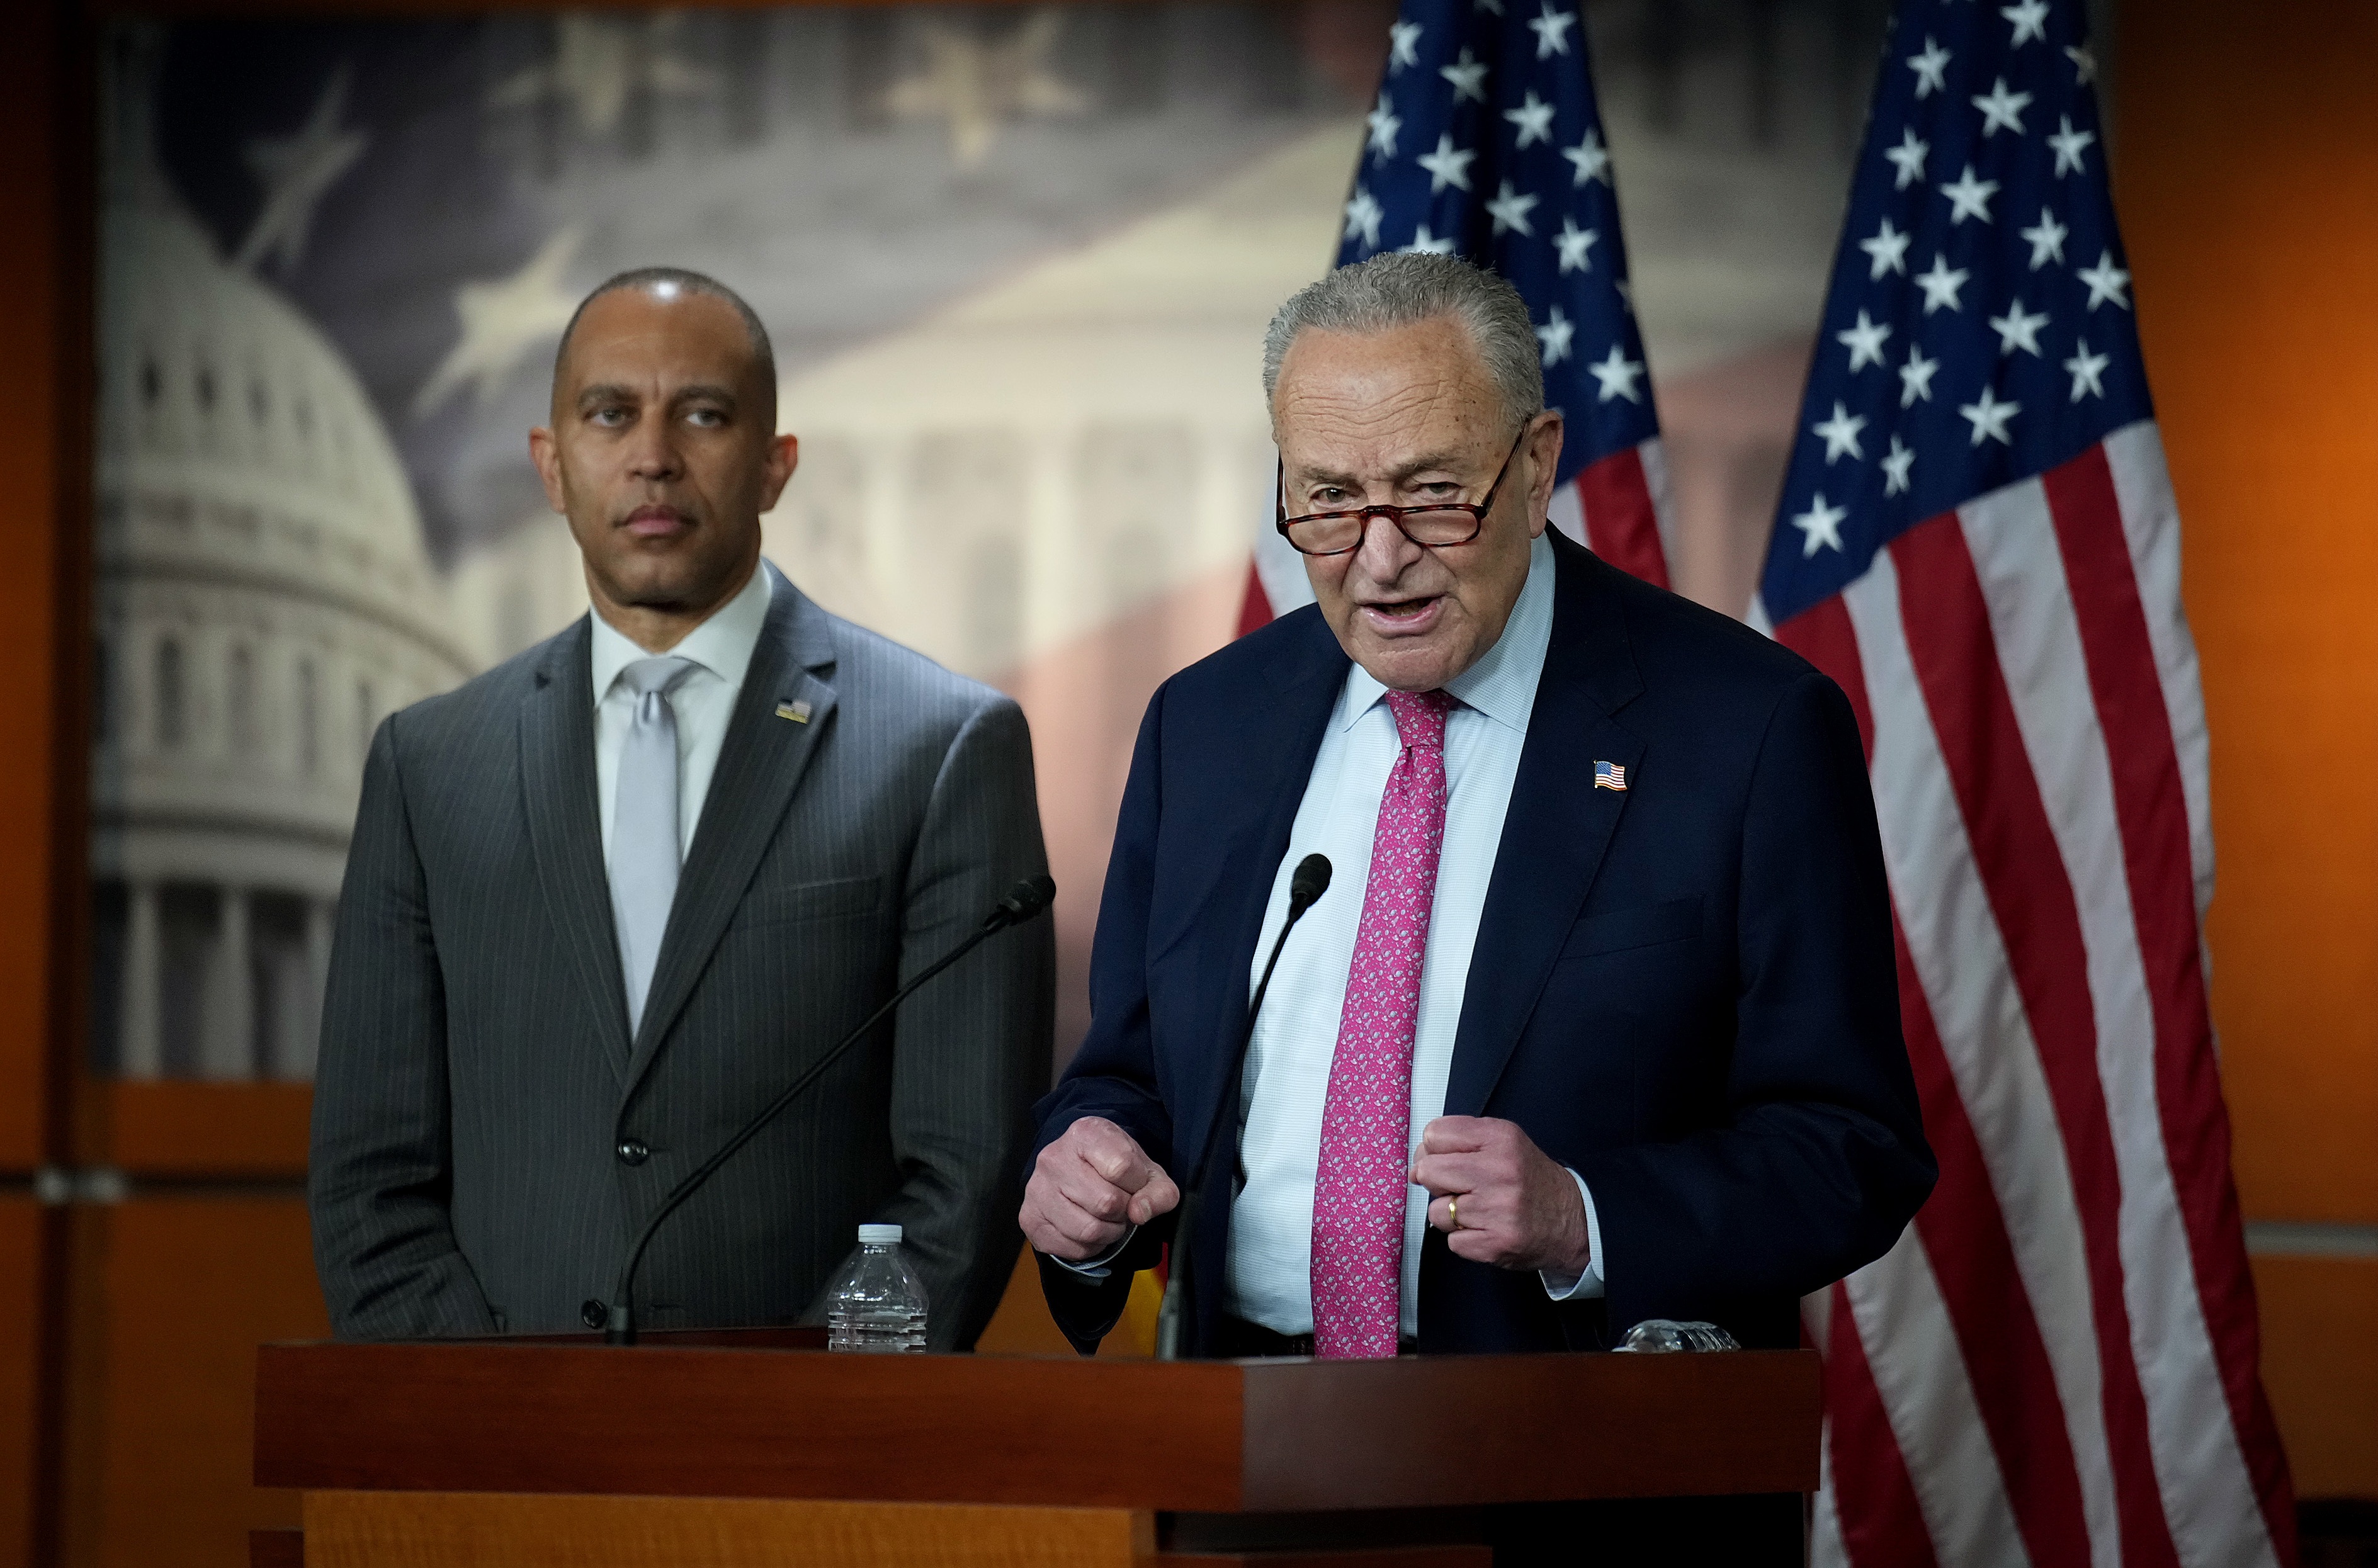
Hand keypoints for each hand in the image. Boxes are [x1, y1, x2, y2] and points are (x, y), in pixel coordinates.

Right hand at [1019, 1116, 1181, 1261]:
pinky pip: (1072, 1248)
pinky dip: (1090, 1246)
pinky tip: (1090, 1226)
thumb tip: (1139, 1213)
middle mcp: (1054, 1157)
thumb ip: (1159, 1192)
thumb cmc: (1116, 1167)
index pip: (1122, 1167)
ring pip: (1088, 1230)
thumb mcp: (1147, 1172)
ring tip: (1107, 1218)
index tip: (1133, 1183)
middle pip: (1106, 1202)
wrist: (1080, 1168)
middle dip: (1123, 1211)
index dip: (1137, 1184)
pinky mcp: (1029, 1218)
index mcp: (1085, 1133)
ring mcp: (1037, 1188)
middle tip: (1121, 1204)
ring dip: (1109, 1232)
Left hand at [1409, 1116, 1590, 1274]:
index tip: (1446, 1160)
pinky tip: (1487, 1229)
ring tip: (1479, 1211)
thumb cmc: (1529, 1179)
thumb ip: (1459, 1143)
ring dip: (1452, 1215)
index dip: (1433, 1150)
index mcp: (1500, 1138)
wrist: (1575, 1219)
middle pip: (1428, 1171)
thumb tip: (1414, 1167)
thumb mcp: (1503, 1142)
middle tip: (1460, 1188)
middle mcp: (1499, 1171)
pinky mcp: (1496, 1244)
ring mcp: (1498, 1209)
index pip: (1434, 1134)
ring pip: (1437, 1211)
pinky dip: (1465, 1239)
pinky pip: (1452, 1241)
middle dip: (1437, 1183)